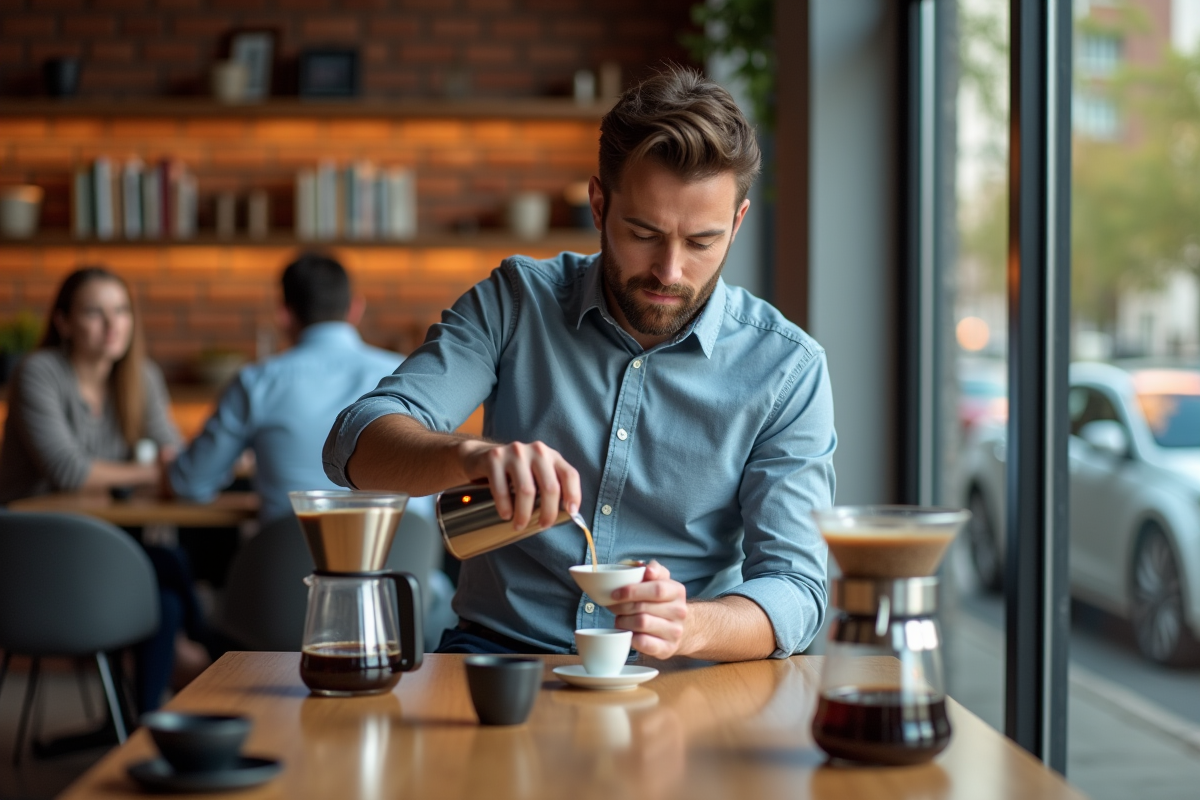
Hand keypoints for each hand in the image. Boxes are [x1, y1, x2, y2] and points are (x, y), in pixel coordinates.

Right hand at [458, 439, 580, 530]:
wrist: (480, 456)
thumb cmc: (514, 471)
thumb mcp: (536, 473)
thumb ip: (550, 487)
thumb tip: (565, 514)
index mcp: (551, 455)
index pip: (569, 475)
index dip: (574, 495)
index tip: (571, 513)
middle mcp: (537, 451)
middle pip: (550, 487)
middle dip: (548, 512)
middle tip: (542, 526)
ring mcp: (515, 452)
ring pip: (526, 491)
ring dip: (524, 514)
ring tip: (519, 525)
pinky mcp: (495, 458)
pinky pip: (502, 489)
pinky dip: (504, 507)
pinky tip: (505, 514)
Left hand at [608, 560, 688, 657]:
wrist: (679, 628)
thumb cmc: (663, 602)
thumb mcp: (662, 581)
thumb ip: (654, 570)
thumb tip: (644, 567)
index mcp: (677, 591)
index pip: (656, 589)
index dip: (632, 591)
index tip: (615, 593)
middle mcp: (680, 612)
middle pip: (643, 607)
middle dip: (621, 607)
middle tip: (612, 607)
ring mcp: (675, 631)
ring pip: (641, 623)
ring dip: (624, 621)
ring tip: (620, 619)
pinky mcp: (668, 648)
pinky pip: (644, 643)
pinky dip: (632, 638)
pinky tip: (629, 633)